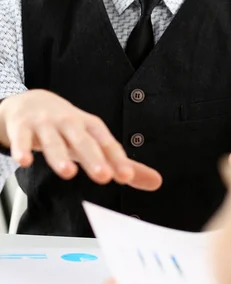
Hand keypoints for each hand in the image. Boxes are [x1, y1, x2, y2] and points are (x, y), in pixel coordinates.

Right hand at [0, 89, 161, 189]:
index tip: (127, 176)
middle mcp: (70, 123)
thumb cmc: (67, 126)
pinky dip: (22, 149)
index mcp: (90, 127)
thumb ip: (121, 163)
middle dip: (93, 157)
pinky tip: (24, 162)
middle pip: (82, 140)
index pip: (106, 143)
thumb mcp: (94, 141)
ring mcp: (46, 123)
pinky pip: (22, 138)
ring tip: (67, 172)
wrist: (32, 102)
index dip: (117, 159)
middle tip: (103, 175)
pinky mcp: (23, 126)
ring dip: (59, 155)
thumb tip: (156, 181)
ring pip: (53, 139)